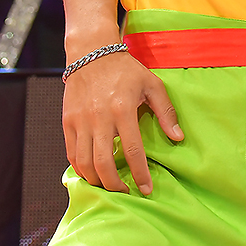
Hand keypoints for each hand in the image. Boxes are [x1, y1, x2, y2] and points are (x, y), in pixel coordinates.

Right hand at [62, 49, 181, 195]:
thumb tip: (177, 138)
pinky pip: (72, 154)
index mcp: (123, 110)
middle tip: (126, 191)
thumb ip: (166, 112)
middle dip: (115, 185)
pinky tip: (92, 173)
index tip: (146, 189)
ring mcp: (80, 122)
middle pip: (103, 164)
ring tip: (110, 185)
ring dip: (97, 180)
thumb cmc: (126, 70)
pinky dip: (81, 168)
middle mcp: (99, 118)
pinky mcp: (68, 122)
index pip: (132, 151)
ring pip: (84, 163)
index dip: (140, 174)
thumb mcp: (153, 85)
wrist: (91, 53)